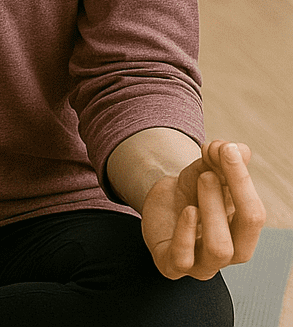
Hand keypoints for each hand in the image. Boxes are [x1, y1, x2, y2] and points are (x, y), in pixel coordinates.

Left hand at [141, 140, 263, 279]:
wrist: (161, 204)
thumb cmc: (192, 191)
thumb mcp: (205, 170)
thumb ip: (220, 160)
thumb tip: (236, 149)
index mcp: (245, 233)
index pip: (255, 213)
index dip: (242, 180)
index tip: (227, 150)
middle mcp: (230, 253)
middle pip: (246, 229)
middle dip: (231, 193)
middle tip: (209, 171)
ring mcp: (203, 265)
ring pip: (220, 248)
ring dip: (210, 210)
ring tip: (198, 183)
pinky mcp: (173, 267)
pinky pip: (184, 259)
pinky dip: (185, 232)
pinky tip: (187, 211)